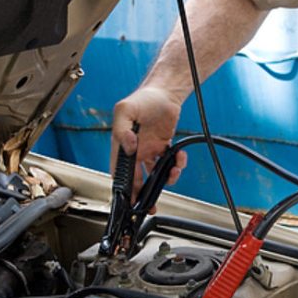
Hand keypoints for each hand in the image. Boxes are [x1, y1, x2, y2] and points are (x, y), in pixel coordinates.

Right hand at [111, 86, 187, 201]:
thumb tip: (128, 146)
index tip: (128, 199)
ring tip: (172, 174)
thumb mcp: (126, 109)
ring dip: (164, 180)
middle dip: (142, 194)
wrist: (166, 92)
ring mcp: (149, 150)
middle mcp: (134, 150)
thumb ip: (122, 128)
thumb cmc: (143, 98)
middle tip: (148, 205)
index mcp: (121, 144)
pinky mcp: (163, 148)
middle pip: (135, 179)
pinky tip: (179, 158)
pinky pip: (169, 163)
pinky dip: (176, 165)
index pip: (118, 171)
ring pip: (154, 174)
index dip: (123, 187)